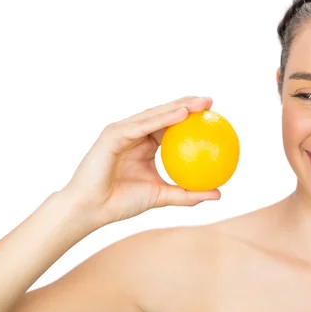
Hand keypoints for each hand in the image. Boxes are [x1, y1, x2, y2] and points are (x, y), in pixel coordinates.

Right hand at [60, 96, 219, 226]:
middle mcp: (134, 133)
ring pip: (154, 114)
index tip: (213, 115)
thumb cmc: (122, 203)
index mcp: (144, 144)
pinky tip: (183, 114)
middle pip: (164, 114)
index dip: (190, 117)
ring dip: (179, 106)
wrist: (91, 209)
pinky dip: (163, 118)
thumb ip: (188, 194)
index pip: (170, 125)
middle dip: (188, 104)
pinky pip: (143, 125)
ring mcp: (122, 131)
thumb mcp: (162, 196)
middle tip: (211, 102)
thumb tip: (219, 193)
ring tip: (200, 103)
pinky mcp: (113, 134)